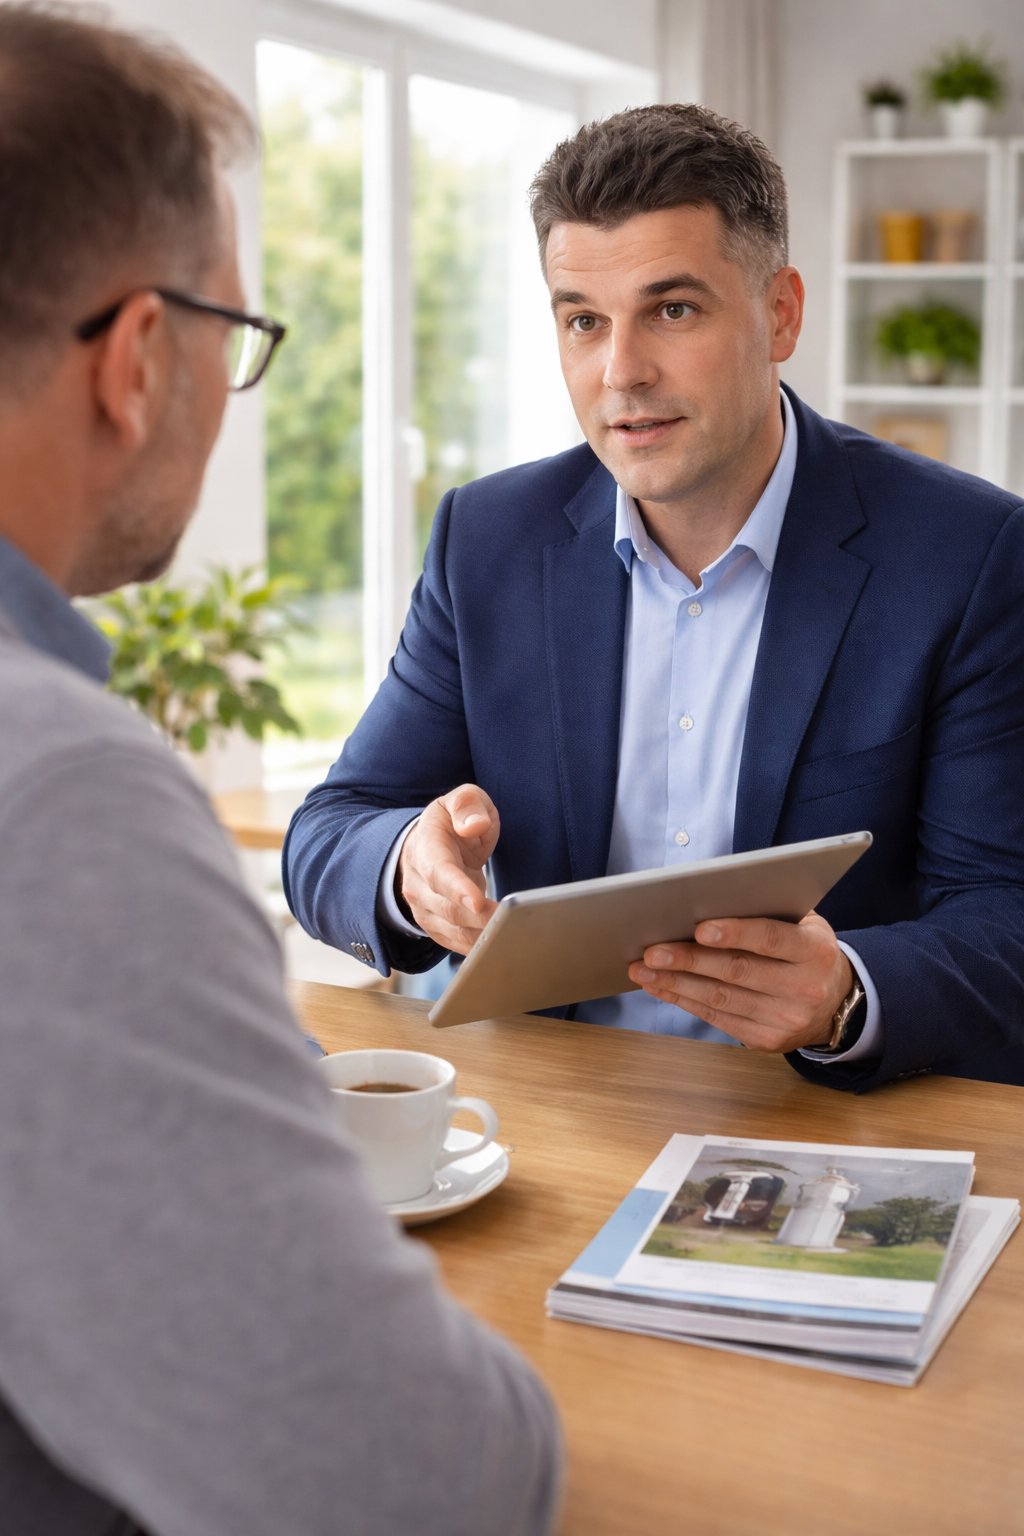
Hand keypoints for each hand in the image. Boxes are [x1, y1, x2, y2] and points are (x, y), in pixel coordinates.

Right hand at [397, 784, 499, 954]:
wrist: (428, 845)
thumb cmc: (451, 822)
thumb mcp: (460, 800)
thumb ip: (467, 805)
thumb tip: (473, 824)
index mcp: (425, 848)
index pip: (439, 873)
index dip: (457, 889)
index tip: (478, 903)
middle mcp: (418, 882)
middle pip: (448, 908)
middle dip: (480, 919)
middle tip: (512, 921)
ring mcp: (423, 907)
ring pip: (452, 930)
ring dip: (481, 937)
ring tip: (511, 936)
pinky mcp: (435, 925)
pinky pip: (455, 943)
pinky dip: (477, 947)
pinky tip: (499, 945)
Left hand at [627, 911, 852, 1052]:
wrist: (836, 1003)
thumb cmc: (807, 951)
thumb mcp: (805, 925)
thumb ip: (767, 912)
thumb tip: (708, 900)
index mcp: (815, 951)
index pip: (771, 939)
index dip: (735, 934)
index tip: (699, 928)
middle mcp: (804, 988)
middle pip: (738, 972)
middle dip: (689, 960)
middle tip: (652, 950)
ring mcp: (786, 1019)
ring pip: (721, 999)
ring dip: (676, 983)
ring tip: (643, 969)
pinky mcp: (767, 1041)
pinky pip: (718, 1019)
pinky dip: (684, 1001)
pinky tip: (661, 987)